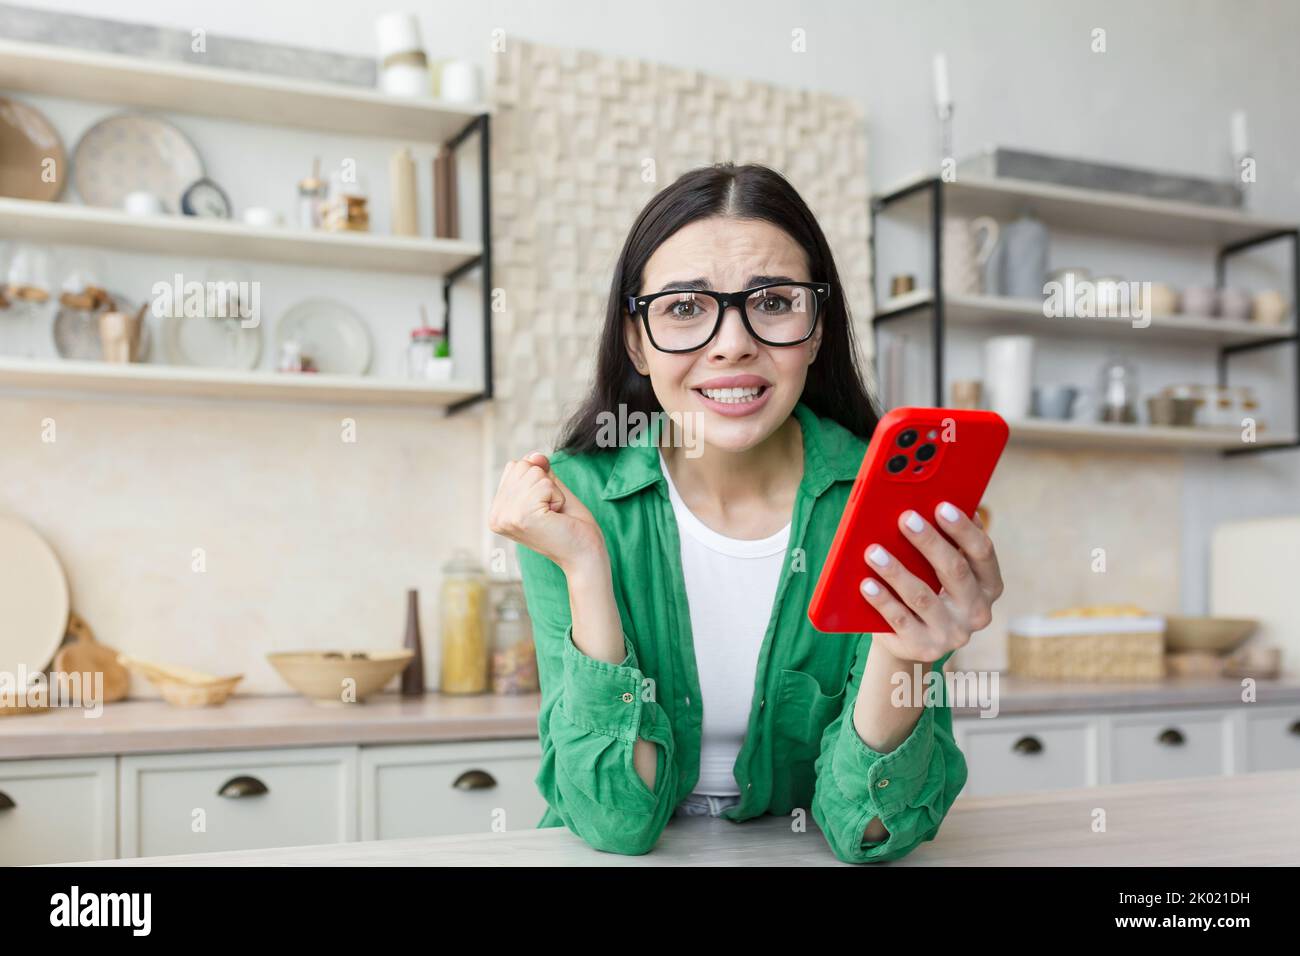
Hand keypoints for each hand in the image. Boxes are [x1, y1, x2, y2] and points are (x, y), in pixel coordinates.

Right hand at [488, 452, 605, 574]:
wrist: (585, 555)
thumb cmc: (571, 526)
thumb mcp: (551, 490)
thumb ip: (540, 471)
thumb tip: (535, 455)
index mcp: (498, 511)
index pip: (514, 467)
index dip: (538, 480)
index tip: (544, 508)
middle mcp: (496, 516)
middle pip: (522, 466)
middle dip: (545, 484)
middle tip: (551, 513)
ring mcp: (506, 517)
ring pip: (534, 472)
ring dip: (552, 492)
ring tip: (553, 516)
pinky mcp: (522, 516)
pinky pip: (545, 484)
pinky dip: (558, 497)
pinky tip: (556, 518)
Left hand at [858, 502, 1003, 662]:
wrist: (910, 640)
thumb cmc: (929, 589)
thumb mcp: (942, 570)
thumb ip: (947, 543)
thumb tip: (932, 500)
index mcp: (989, 586)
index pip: (982, 552)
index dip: (963, 529)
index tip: (941, 506)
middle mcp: (977, 612)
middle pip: (955, 571)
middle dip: (929, 542)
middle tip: (905, 518)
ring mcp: (952, 634)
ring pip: (922, 596)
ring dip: (896, 571)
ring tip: (873, 551)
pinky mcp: (924, 647)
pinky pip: (899, 620)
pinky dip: (882, 600)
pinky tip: (866, 584)